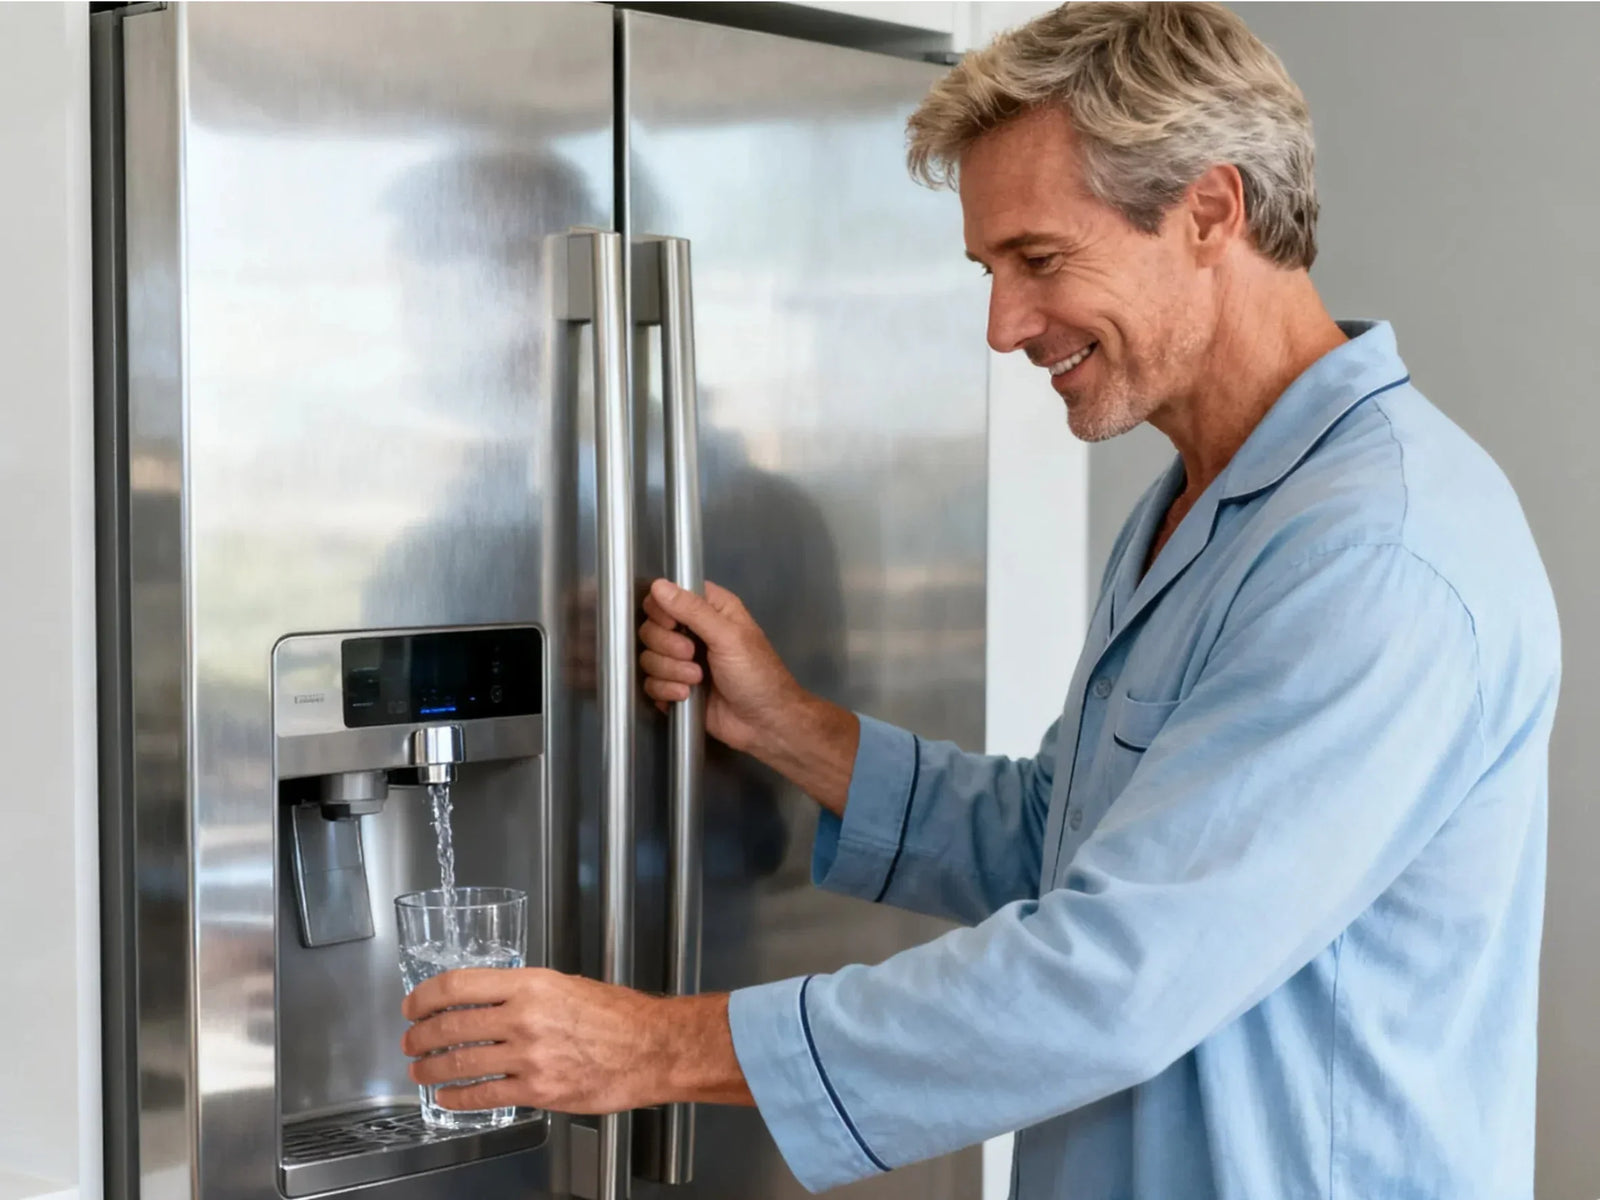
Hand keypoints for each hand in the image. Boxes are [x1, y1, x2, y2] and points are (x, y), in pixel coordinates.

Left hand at [400, 967, 751, 1113]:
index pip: (459, 984)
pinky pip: (484, 1094)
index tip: (412, 1004)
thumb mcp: (567, 985)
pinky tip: (448, 1096)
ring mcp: (529, 1057)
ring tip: (420, 1070)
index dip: (425, 996)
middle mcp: (525, 1018)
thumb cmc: (619, 1016)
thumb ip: (526, 992)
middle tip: (411, 1040)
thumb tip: (490, 1000)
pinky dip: (458, 1097)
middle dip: (420, 1036)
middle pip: (451, 1025)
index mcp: (531, 984)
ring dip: (431, 1069)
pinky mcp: (538, 1090)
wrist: (652, 1048)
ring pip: (460, 1062)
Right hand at [639, 579, 804, 755]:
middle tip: (693, 656)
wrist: (764, 723)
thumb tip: (659, 586)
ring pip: (649, 657)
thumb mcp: (729, 637)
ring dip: (670, 671)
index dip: (663, 611)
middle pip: (651, 628)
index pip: (666, 596)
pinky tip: (686, 696)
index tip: (673, 625)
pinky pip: (650, 682)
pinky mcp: (675, 687)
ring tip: (697, 680)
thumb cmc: (757, 674)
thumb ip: (693, 610)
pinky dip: (666, 690)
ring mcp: (682, 661)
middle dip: (668, 646)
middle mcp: (692, 631)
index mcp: (710, 609)